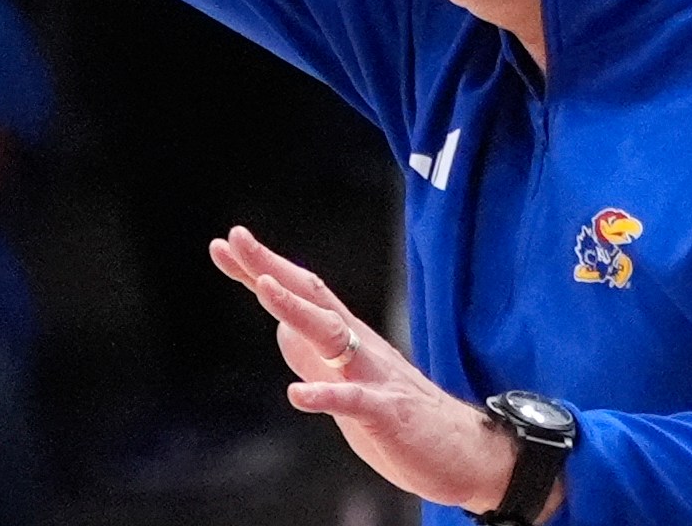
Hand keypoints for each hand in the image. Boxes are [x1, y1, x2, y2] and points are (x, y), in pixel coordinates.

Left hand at [211, 226, 553, 517]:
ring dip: (296, 310)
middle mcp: (360, 348)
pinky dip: (327, 395)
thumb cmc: (402, 419)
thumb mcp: (346, 384)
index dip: (262, 269)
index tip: (224, 245)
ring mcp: (375, 377)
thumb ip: (316, 355)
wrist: (466, 452)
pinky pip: (356, 401)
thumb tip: (280, 328)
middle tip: (236, 239)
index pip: (301, 294)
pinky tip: (297, 394)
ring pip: (332, 335)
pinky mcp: (390, 413)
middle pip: (312, 299)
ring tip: (262, 287)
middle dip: (271, 268)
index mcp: (349, 341)